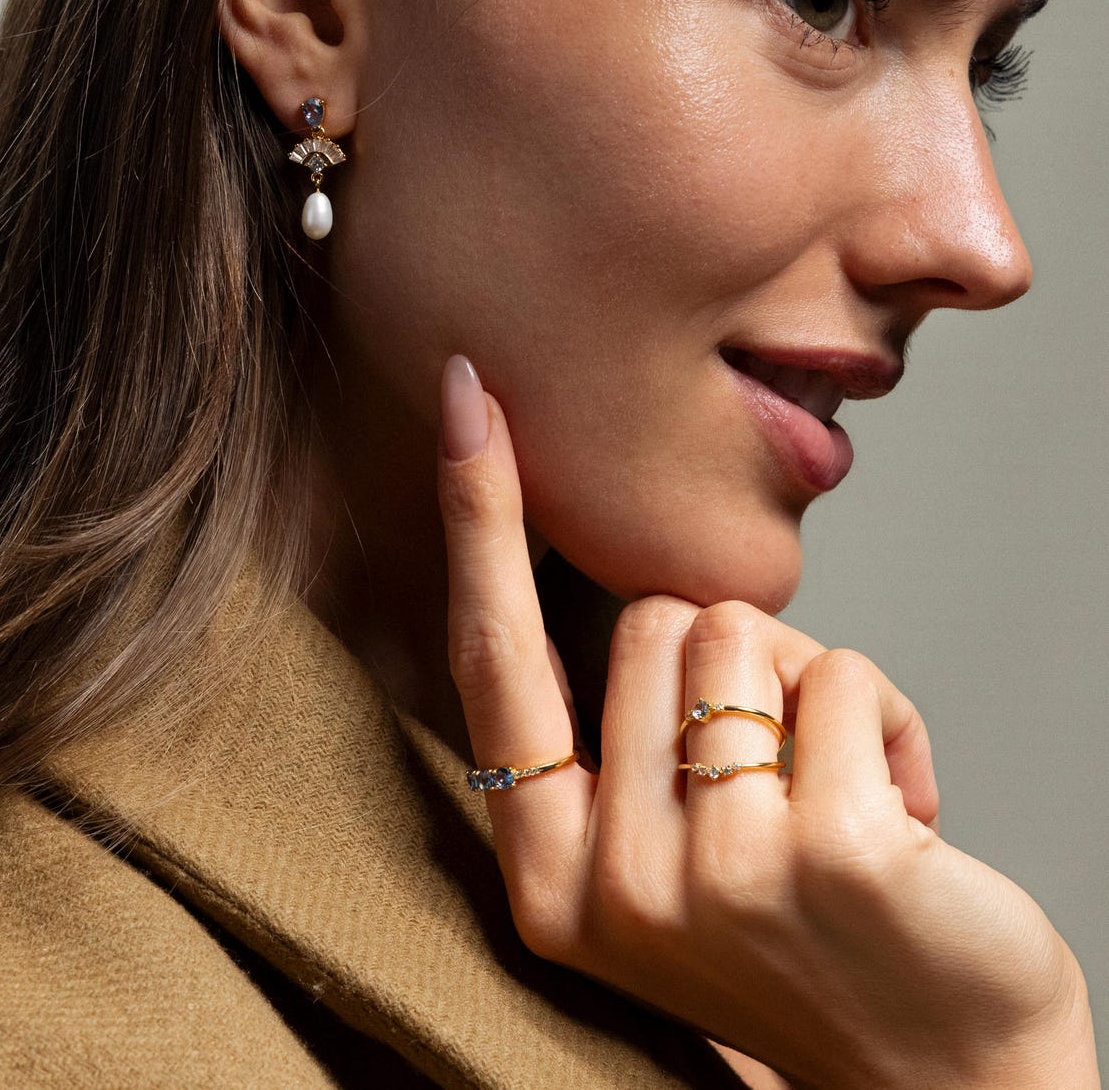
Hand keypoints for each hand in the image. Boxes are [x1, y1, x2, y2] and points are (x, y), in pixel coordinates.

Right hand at [436, 353, 1098, 1089]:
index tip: (468, 391)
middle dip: (730, 658)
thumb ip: (615, 741)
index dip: (477, 513)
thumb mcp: (658, 857)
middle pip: (649, 620)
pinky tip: (902, 820)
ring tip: (834, 799)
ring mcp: (713, 871)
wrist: (943, 1081)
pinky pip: (841, 673)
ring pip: (738, 633)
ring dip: (808, 691)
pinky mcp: (824, 853)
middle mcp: (609, 881)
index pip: (494, 656)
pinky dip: (891, 723)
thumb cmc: (799, 938)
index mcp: (548, 873)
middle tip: (776, 775)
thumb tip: (639, 594)